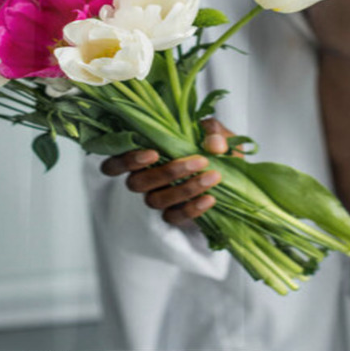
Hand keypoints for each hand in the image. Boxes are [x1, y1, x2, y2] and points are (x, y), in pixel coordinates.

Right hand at [99, 118, 239, 226]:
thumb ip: (213, 133)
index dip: (125, 161)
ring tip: (213, 176)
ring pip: (154, 200)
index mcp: (145, 154)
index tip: (152, 154)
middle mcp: (145, 178)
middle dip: (167, 172)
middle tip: (198, 161)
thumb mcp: (217, 134)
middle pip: (136, 183)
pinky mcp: (173, 214)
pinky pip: (173, 217)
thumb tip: (213, 144)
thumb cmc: (215, 148)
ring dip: (185, 188)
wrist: (235, 172)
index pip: (114, 163)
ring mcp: (158, 197)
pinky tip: (210, 198)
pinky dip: (192, 208)